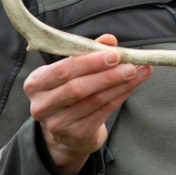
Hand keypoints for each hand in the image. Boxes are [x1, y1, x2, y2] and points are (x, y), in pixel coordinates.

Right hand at [23, 33, 151, 174]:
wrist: (67, 129)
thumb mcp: (74, 69)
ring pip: (94, 100)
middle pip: (77, 87)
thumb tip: (109, 40)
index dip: (90, 61)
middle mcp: (42, 105)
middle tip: (130, 65)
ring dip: (120, 84)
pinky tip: (133, 85)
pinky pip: (103, 112)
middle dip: (107, 75)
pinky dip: (120, 96)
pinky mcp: (75, 134)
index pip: (63, 69)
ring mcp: (57, 123)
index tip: (114, 54)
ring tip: (139, 72)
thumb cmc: (70, 90)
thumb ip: (89, 52)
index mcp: (36, 82)